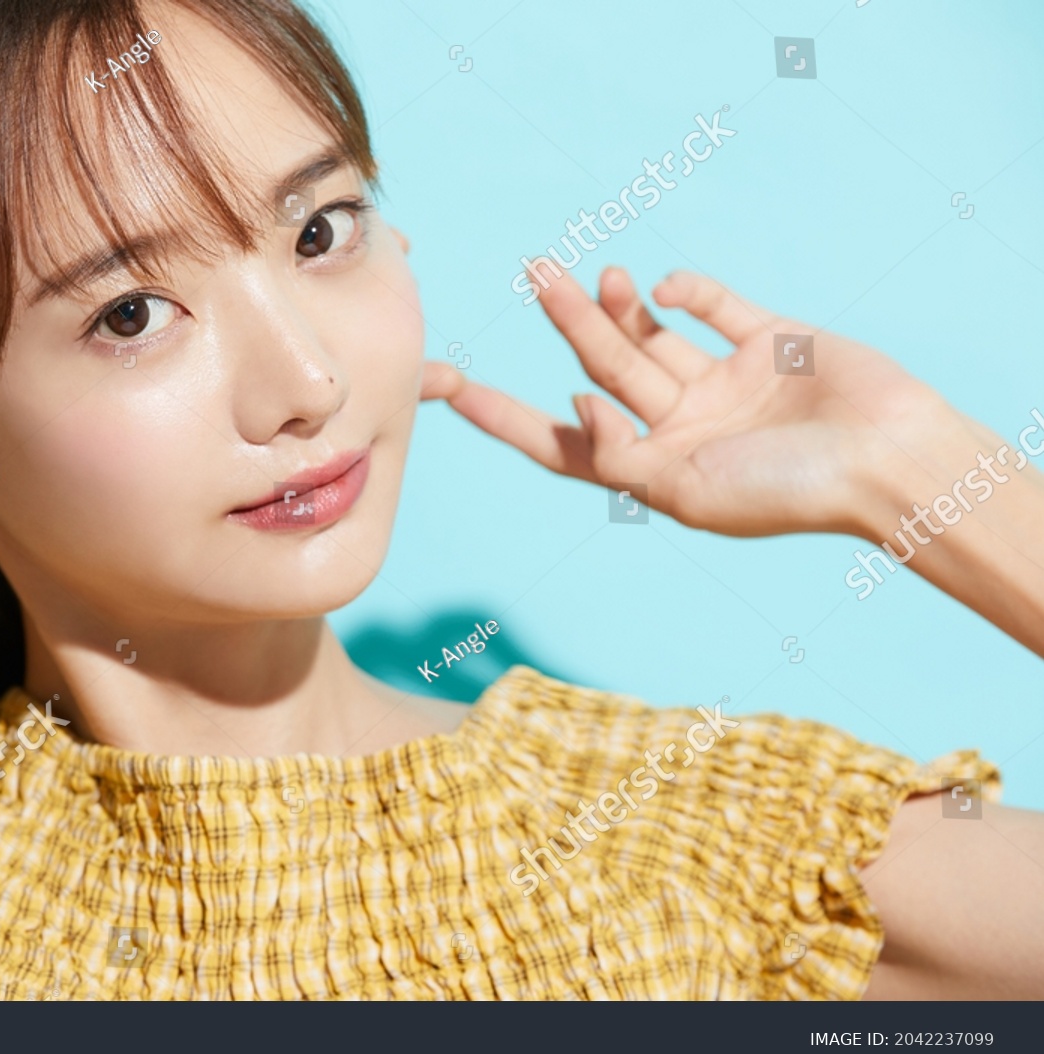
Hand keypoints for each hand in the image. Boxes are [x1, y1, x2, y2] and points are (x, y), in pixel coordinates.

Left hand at [421, 266, 962, 539]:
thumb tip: (573, 408)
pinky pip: (713, 309)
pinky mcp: (766, 343)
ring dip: (612, 306)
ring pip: (648, 336)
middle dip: (568, 323)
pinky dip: (685, 294)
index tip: (453, 391)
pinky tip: (660, 287)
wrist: (890, 460)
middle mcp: (681, 426)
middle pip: (606, 369)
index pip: (564, 445)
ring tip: (581, 271)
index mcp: (656, 470)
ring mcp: (722, 383)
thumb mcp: (686, 492)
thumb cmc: (788, 491)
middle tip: (535, 272)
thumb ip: (621, 456)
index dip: (508, 419)